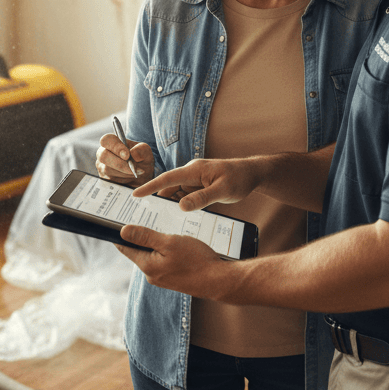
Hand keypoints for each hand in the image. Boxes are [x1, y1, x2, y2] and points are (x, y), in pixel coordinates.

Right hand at [96, 133, 153, 187]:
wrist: (143, 176)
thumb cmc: (142, 160)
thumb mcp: (146, 152)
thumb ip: (141, 149)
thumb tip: (133, 153)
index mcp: (112, 142)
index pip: (106, 140)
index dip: (115, 147)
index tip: (127, 155)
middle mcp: (103, 153)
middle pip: (104, 156)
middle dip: (120, 163)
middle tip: (134, 168)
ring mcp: (102, 167)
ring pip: (108, 170)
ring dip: (125, 172)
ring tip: (137, 173)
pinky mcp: (104, 179)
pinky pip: (111, 180)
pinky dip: (124, 180)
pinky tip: (131, 178)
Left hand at [115, 224, 229, 295]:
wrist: (219, 280)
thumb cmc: (196, 260)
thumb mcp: (169, 242)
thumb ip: (145, 237)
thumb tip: (123, 231)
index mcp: (147, 266)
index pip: (125, 248)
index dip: (120, 233)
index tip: (117, 220)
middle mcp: (152, 274)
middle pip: (139, 250)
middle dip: (142, 235)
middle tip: (147, 217)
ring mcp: (163, 277)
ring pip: (154, 254)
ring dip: (157, 242)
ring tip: (166, 228)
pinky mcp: (174, 277)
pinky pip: (164, 260)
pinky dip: (167, 250)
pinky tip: (178, 242)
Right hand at [132, 157, 263, 210]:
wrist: (252, 173)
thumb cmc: (239, 179)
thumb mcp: (222, 191)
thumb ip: (202, 198)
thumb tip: (181, 206)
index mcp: (194, 170)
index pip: (168, 178)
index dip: (150, 187)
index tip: (136, 194)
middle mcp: (192, 173)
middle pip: (169, 187)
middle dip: (157, 199)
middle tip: (143, 214)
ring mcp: (195, 179)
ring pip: (177, 193)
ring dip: (170, 204)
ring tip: (158, 219)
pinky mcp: (199, 186)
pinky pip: (186, 196)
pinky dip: (181, 205)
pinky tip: (177, 217)